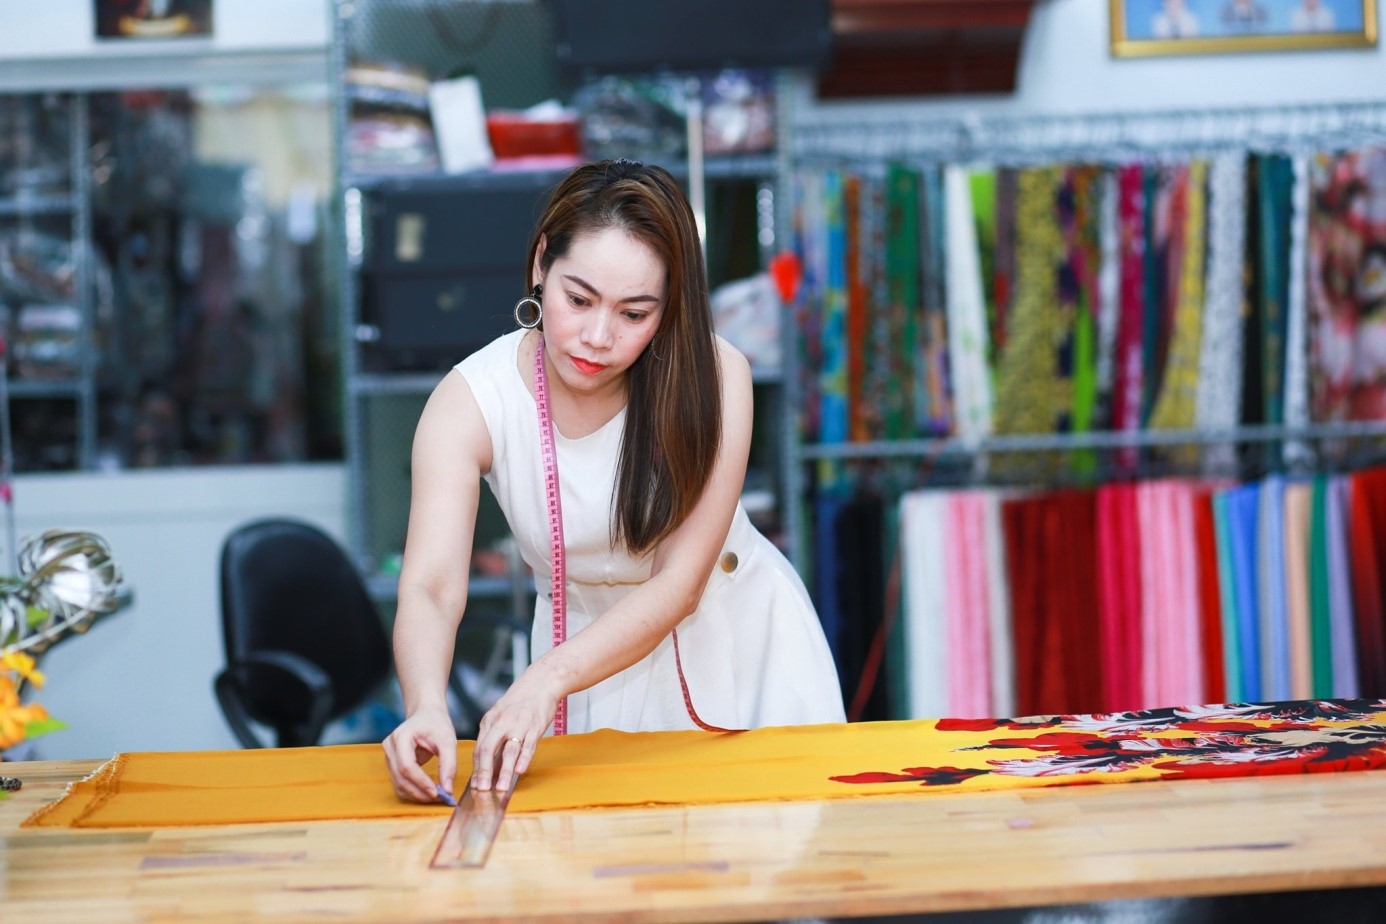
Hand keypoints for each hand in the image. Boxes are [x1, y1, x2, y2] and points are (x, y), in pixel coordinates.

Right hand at [383, 706, 457, 803]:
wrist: (426, 714)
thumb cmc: (436, 724)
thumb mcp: (448, 740)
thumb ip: (449, 764)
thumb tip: (448, 790)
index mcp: (401, 737)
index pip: (407, 766)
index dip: (421, 782)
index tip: (437, 793)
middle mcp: (390, 747)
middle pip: (400, 777)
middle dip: (420, 791)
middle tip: (440, 799)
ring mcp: (388, 756)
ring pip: (398, 783)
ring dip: (416, 794)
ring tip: (436, 796)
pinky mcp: (391, 764)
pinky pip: (399, 783)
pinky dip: (412, 791)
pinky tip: (427, 792)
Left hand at [471, 664, 561, 791]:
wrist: (540, 683)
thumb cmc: (520, 702)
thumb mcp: (500, 716)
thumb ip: (494, 737)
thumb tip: (489, 763)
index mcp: (490, 722)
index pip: (479, 748)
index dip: (476, 768)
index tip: (474, 785)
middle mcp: (501, 723)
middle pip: (488, 749)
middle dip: (484, 772)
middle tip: (482, 790)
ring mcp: (519, 725)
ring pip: (508, 751)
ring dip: (504, 771)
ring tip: (501, 787)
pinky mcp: (535, 726)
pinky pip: (528, 745)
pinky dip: (524, 758)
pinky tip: (520, 771)